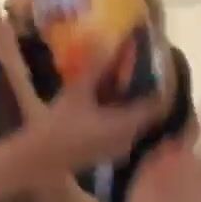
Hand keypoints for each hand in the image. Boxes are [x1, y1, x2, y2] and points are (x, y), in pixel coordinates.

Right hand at [42, 61, 163, 173]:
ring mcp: (118, 148)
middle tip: (138, 67)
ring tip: (121, 80)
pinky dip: (119, 114)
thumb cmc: (58, 128)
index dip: (162, 83)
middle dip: (144, 89)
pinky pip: (122, 129)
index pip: (159, 104)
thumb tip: (105, 39)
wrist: (38, 162)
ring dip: (130, 102)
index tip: (158, 64)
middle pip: (147, 112)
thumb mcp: (76, 93)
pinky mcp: (105, 152)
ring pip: (134, 121)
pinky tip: (105, 101)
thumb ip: (94, 67)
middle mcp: (128, 138)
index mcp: (127, 124)